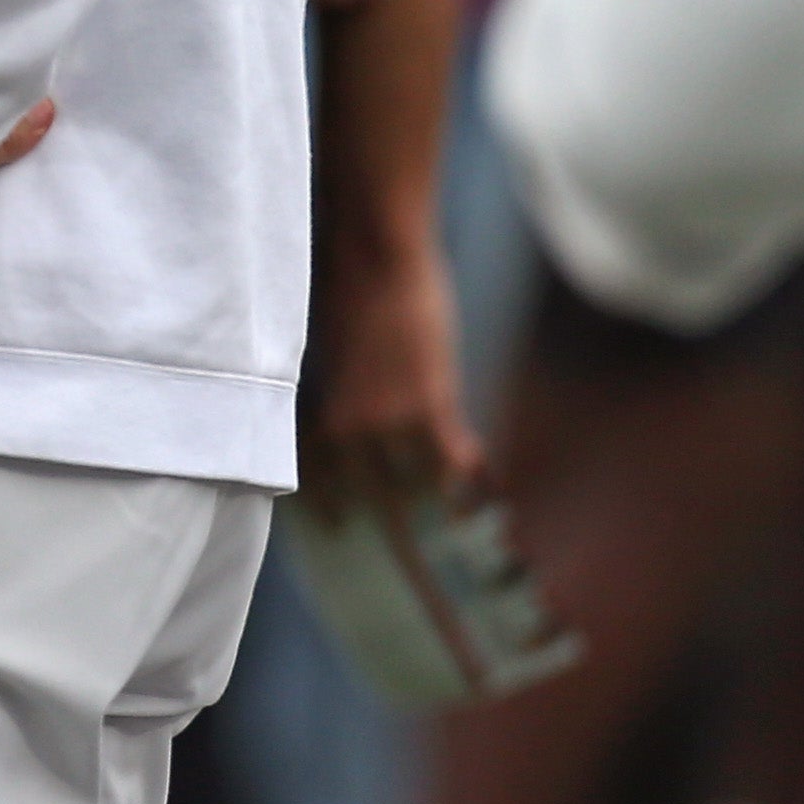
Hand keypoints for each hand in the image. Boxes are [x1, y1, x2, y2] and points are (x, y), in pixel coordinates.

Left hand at [303, 232, 485, 502]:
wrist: (375, 251)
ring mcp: (394, 415)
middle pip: (370, 486)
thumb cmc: (347, 284)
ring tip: (449, 525)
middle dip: (384, 518)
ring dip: (432, 501)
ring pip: (415, 476)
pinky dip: (467, 476)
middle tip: (397, 551)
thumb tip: (346, 405)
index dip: (329, 502)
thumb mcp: (333, 342)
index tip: (335, 525)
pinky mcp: (433, 401)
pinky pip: (452, 456)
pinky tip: (481, 493)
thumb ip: (343, 381)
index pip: (322, 470)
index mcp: (326, 404)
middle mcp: (354, 422)